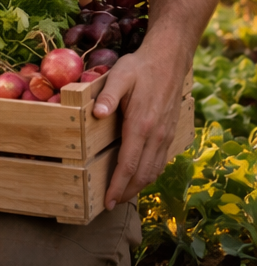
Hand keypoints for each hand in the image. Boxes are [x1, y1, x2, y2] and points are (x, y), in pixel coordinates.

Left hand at [92, 42, 187, 209]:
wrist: (169, 61)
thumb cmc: (139, 68)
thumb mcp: (120, 76)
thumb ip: (108, 95)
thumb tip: (97, 114)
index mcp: (141, 125)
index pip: (128, 164)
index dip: (118, 185)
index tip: (108, 201)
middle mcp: (156, 135)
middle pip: (142, 173)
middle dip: (127, 192)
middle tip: (111, 205)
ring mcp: (165, 134)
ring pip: (153, 169)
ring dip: (139, 185)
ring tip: (123, 195)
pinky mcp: (169, 132)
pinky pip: (160, 160)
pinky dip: (149, 173)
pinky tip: (139, 176)